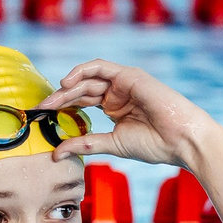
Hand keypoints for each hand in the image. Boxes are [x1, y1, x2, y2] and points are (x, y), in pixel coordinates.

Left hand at [41, 60, 222, 169]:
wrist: (183, 140)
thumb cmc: (156, 145)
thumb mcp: (113, 145)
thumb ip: (85, 144)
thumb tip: (56, 154)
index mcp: (114, 108)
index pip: (81, 103)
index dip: (61, 108)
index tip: (41, 118)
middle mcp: (117, 93)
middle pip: (80, 91)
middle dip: (58, 99)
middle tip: (40, 109)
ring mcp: (123, 83)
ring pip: (87, 79)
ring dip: (67, 87)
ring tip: (51, 100)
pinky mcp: (129, 76)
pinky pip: (100, 67)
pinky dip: (82, 71)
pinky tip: (67, 84)